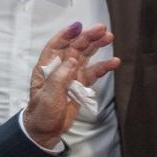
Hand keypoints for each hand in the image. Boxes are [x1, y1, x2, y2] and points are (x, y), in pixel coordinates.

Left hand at [25, 23, 119, 147]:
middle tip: (103, 29)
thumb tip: (73, 59)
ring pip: (85, 56)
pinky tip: (114, 62)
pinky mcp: (80, 85)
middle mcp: (59, 67)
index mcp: (47, 66)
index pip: (57, 45)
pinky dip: (103, 67)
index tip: (79, 25)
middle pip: (74, 48)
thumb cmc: (42, 111)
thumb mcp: (48, 95)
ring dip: (96, 47)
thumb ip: (60, 77)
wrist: (45, 130)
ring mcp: (71, 75)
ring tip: (110, 38)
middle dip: (87, 37)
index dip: (67, 34)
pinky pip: (93, 73)